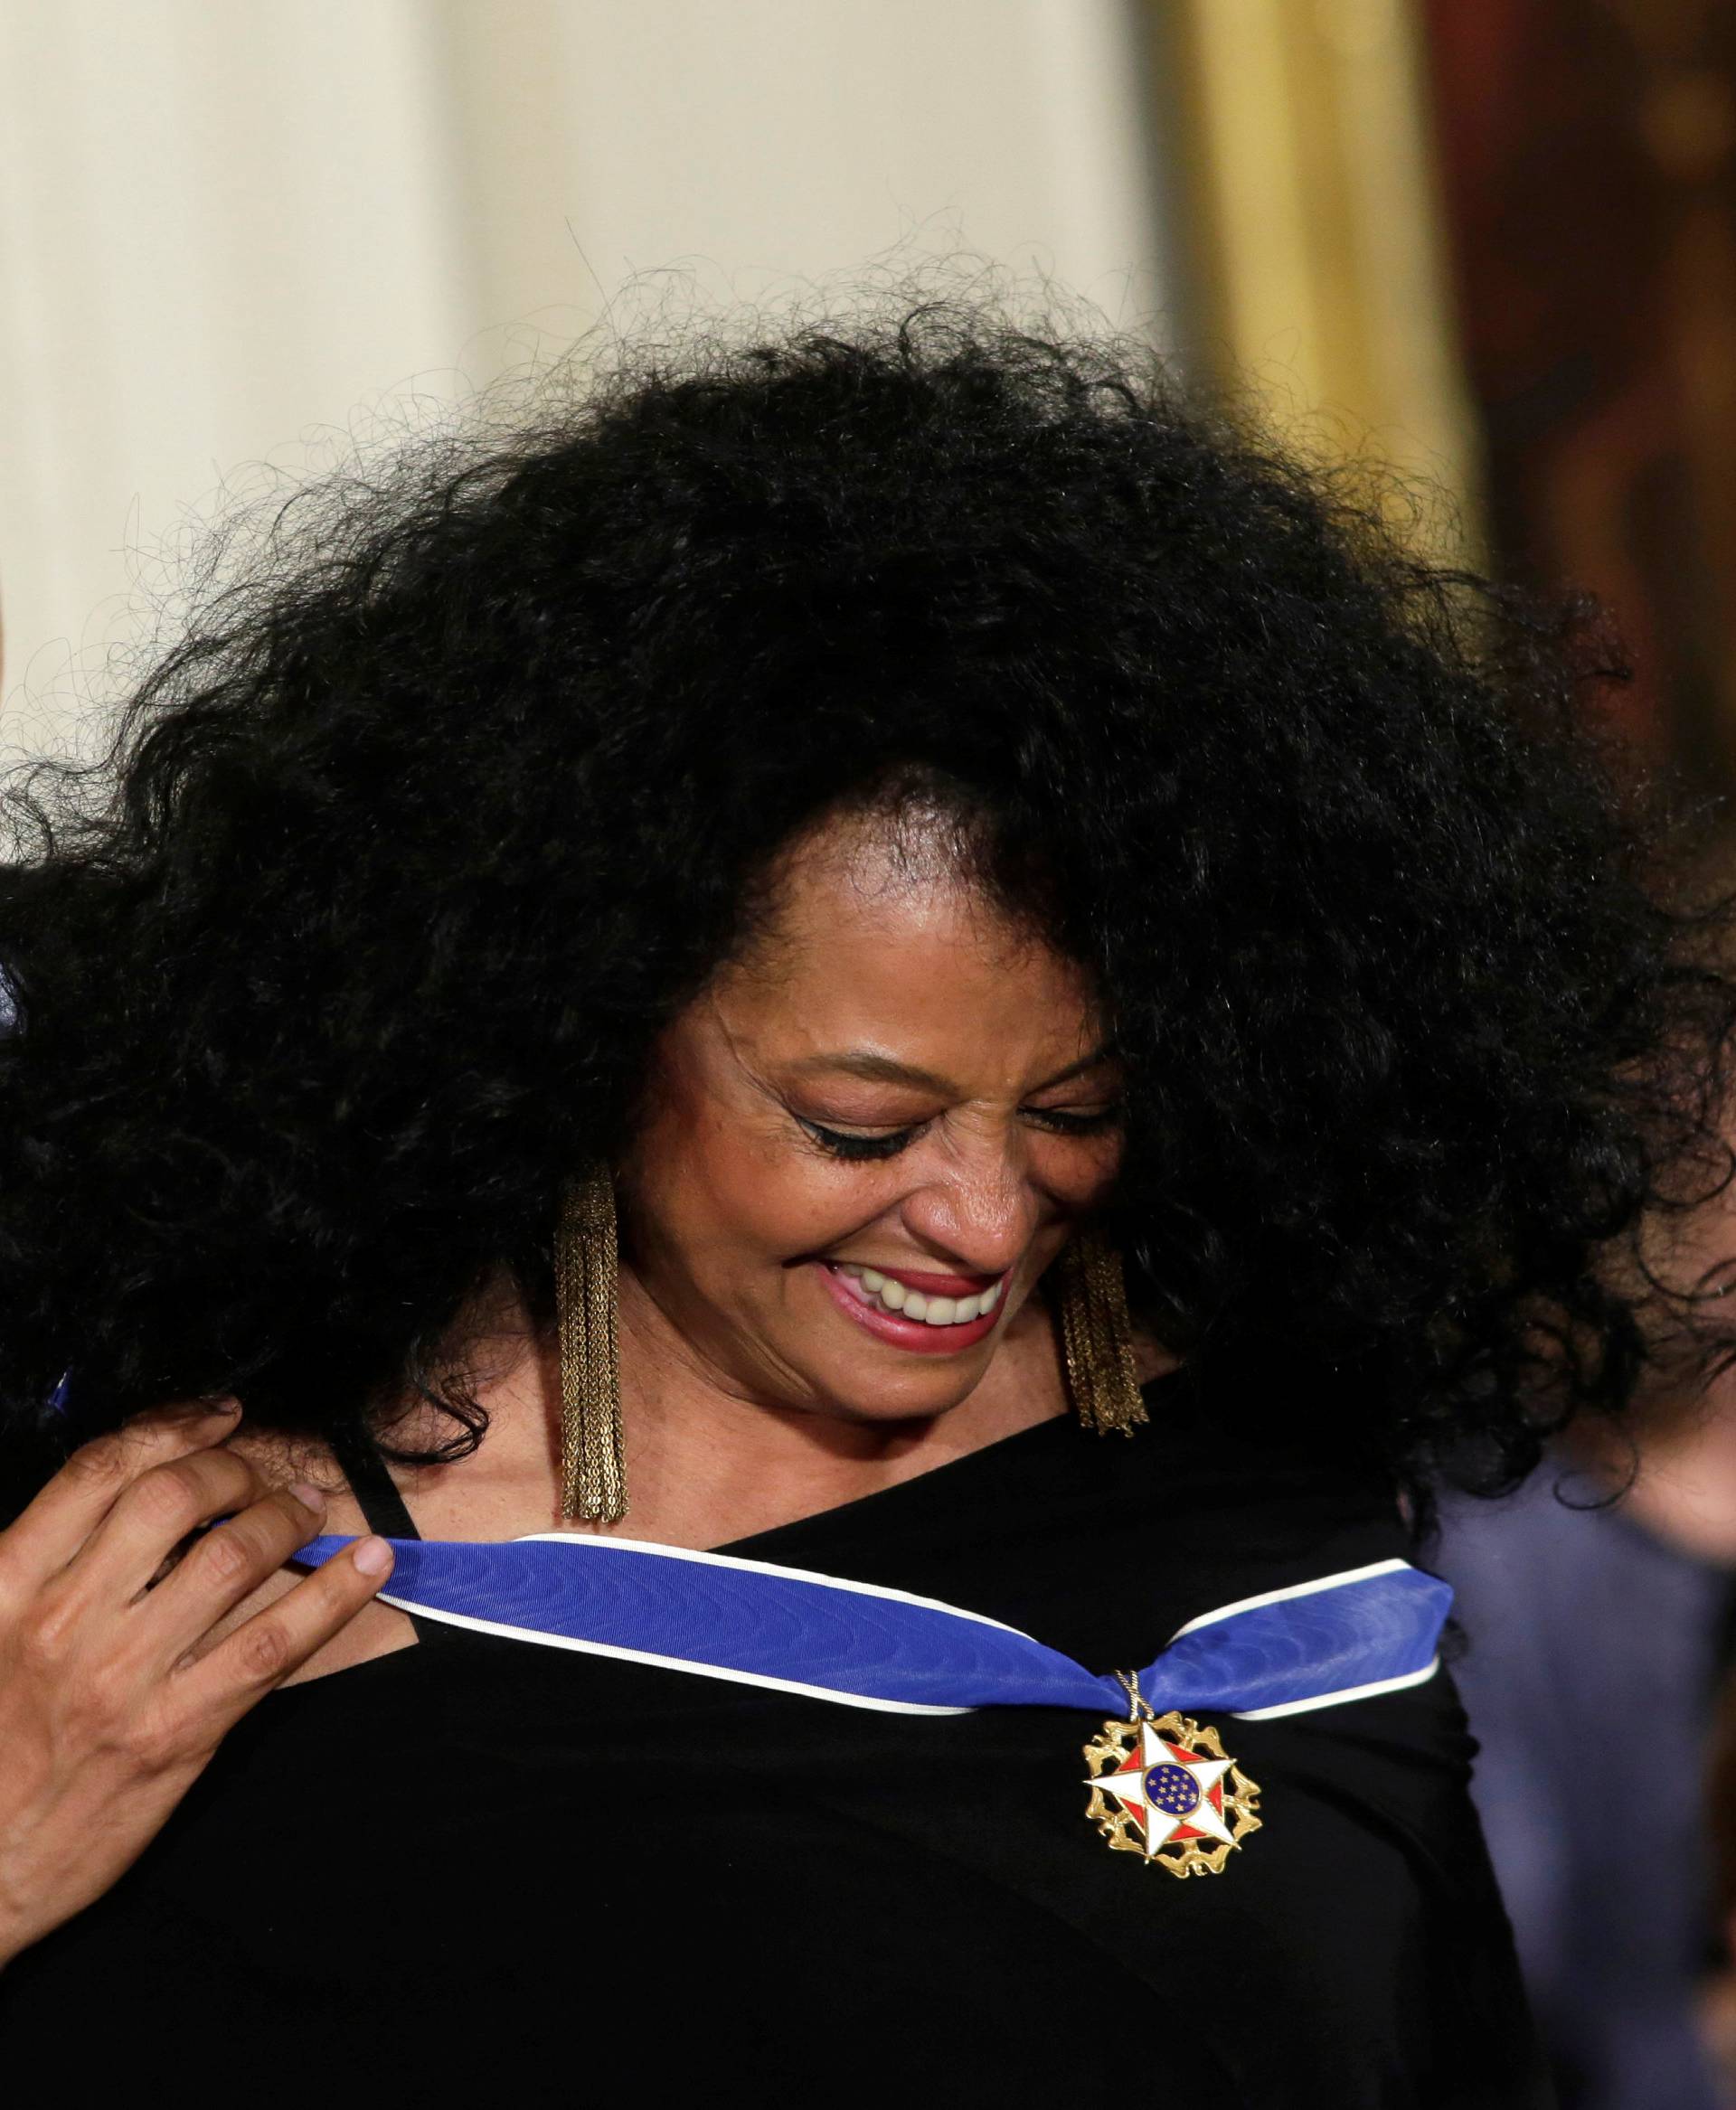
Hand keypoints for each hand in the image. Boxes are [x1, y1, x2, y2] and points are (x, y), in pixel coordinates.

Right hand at [0, 1402, 392, 1965]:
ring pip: (232, 1554)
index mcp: (7, 1586)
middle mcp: (63, 1620)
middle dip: (236, 1468)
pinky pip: (276, 1640)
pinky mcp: (178, 1731)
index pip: (99, 1470)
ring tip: (310, 1511)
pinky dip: (335, 1591)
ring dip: (288, 1516)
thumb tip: (138, 1493)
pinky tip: (370, 1563)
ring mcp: (125, 1676)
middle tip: (263, 1476)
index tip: (217, 1415)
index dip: (170, 1426)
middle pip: (173, 1496)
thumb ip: (47, 1565)